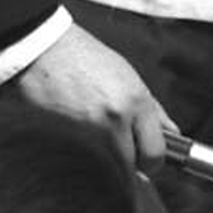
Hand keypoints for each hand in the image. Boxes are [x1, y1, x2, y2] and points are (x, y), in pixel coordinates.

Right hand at [7, 23, 174, 164]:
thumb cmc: (84, 58)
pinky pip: (79, 161)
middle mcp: (114, 118)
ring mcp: (85, 129)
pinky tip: (75, 139)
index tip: (147, 162)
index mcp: (136, 102)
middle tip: (119, 152)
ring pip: (105, 167)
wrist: (39, 45)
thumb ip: (154, 111)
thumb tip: (173, 136)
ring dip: (104, 163)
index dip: (153, 163)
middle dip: (128, 165)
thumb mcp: (128, 77)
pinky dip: (80, 157)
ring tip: (95, 140)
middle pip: (131, 166)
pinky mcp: (59, 136)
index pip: (155, 154)